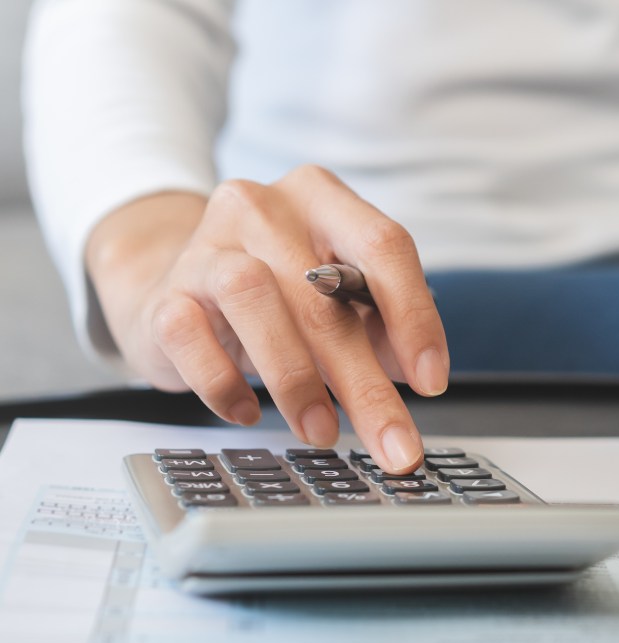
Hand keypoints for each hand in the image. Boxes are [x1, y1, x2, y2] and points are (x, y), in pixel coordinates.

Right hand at [86, 165, 447, 472]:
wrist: (170, 287)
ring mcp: (205, 246)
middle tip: (393, 444)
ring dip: (296, 379)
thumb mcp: (336, 298)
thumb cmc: (276, 295)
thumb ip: (381, 326)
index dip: (415, 317)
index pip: (383, 245)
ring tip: (322, 432)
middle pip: (325, 296)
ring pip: (254, 300)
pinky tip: (248, 413)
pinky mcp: (163, 294)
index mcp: (322, 198)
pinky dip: (223, 385)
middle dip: (366, 383)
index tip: (432, 382)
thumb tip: (418, 375)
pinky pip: (189, 338)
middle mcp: (262, 208)